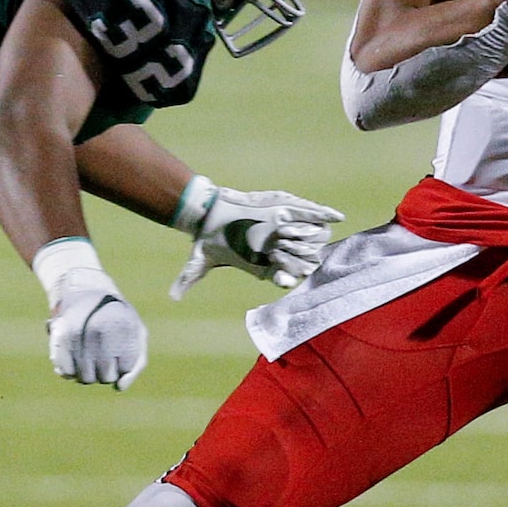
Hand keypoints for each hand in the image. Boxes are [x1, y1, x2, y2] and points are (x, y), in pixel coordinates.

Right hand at [49, 277, 147, 388]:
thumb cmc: (116, 316)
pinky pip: (65, 373)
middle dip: (107, 369)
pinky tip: (75, 355)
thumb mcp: (136, 332)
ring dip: (89, 371)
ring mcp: (76, 336)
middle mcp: (97, 332)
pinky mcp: (58, 340)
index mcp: (122, 327)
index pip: (125, 369)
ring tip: (90, 351)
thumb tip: (119, 388)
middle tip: (104, 348)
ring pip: (86, 379)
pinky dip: (71, 370)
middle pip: (106, 377)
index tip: (121, 343)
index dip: (124, 360)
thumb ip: (136, 364)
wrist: (85, 291)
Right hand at [169, 180, 341, 298]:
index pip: (282, 275)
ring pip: (310, 237)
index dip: (287, 276)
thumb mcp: (199, 259)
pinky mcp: (285, 209)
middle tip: (295, 254)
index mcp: (263, 263)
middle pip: (302, 258)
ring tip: (313, 235)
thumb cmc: (209, 239)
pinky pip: (310, 213)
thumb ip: (188, 278)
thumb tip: (172, 297)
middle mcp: (276, 248)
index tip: (285, 278)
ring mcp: (283, 230)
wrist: (210, 212)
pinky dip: (322, 215)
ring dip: (313, 236)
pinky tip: (335, 217)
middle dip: (302, 257)